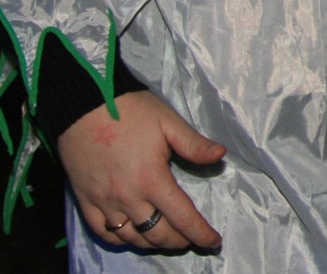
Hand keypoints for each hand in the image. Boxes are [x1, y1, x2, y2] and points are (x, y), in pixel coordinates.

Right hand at [58, 90, 225, 252]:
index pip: (181, 216)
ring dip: (152, 243)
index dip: (200, 232)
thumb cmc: (131, 111)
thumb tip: (221, 156)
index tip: (213, 242)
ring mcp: (103, 202)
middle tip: (191, 239)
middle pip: (157, 233)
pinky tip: (132, 236)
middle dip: (178, 241)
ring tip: (167, 239)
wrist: (83, 105)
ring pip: (131, 237)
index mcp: (151, 179)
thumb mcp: (168, 122)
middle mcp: (127, 197)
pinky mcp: (85, 201)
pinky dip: (120, 240)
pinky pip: (103, 232)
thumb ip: (194, 144)